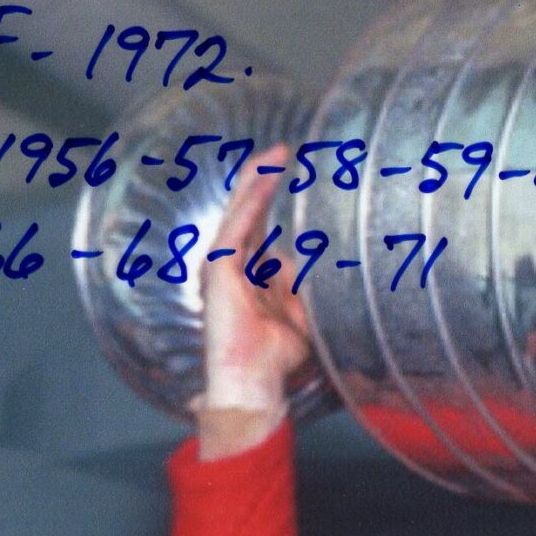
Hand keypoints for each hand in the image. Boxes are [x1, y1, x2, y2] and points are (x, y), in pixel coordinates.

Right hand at [197, 165, 316, 439]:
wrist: (255, 384)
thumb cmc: (276, 361)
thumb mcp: (302, 317)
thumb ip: (305, 290)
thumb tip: (316, 267)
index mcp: (248, 277)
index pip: (259, 229)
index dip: (273, 200)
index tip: (291, 173)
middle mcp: (232, 268)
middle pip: (247, 213)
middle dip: (262, 181)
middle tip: (281, 151)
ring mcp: (222, 267)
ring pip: (240, 212)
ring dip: (256, 181)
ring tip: (274, 154)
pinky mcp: (219, 270)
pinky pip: (237, 227)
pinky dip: (251, 201)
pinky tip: (264, 178)